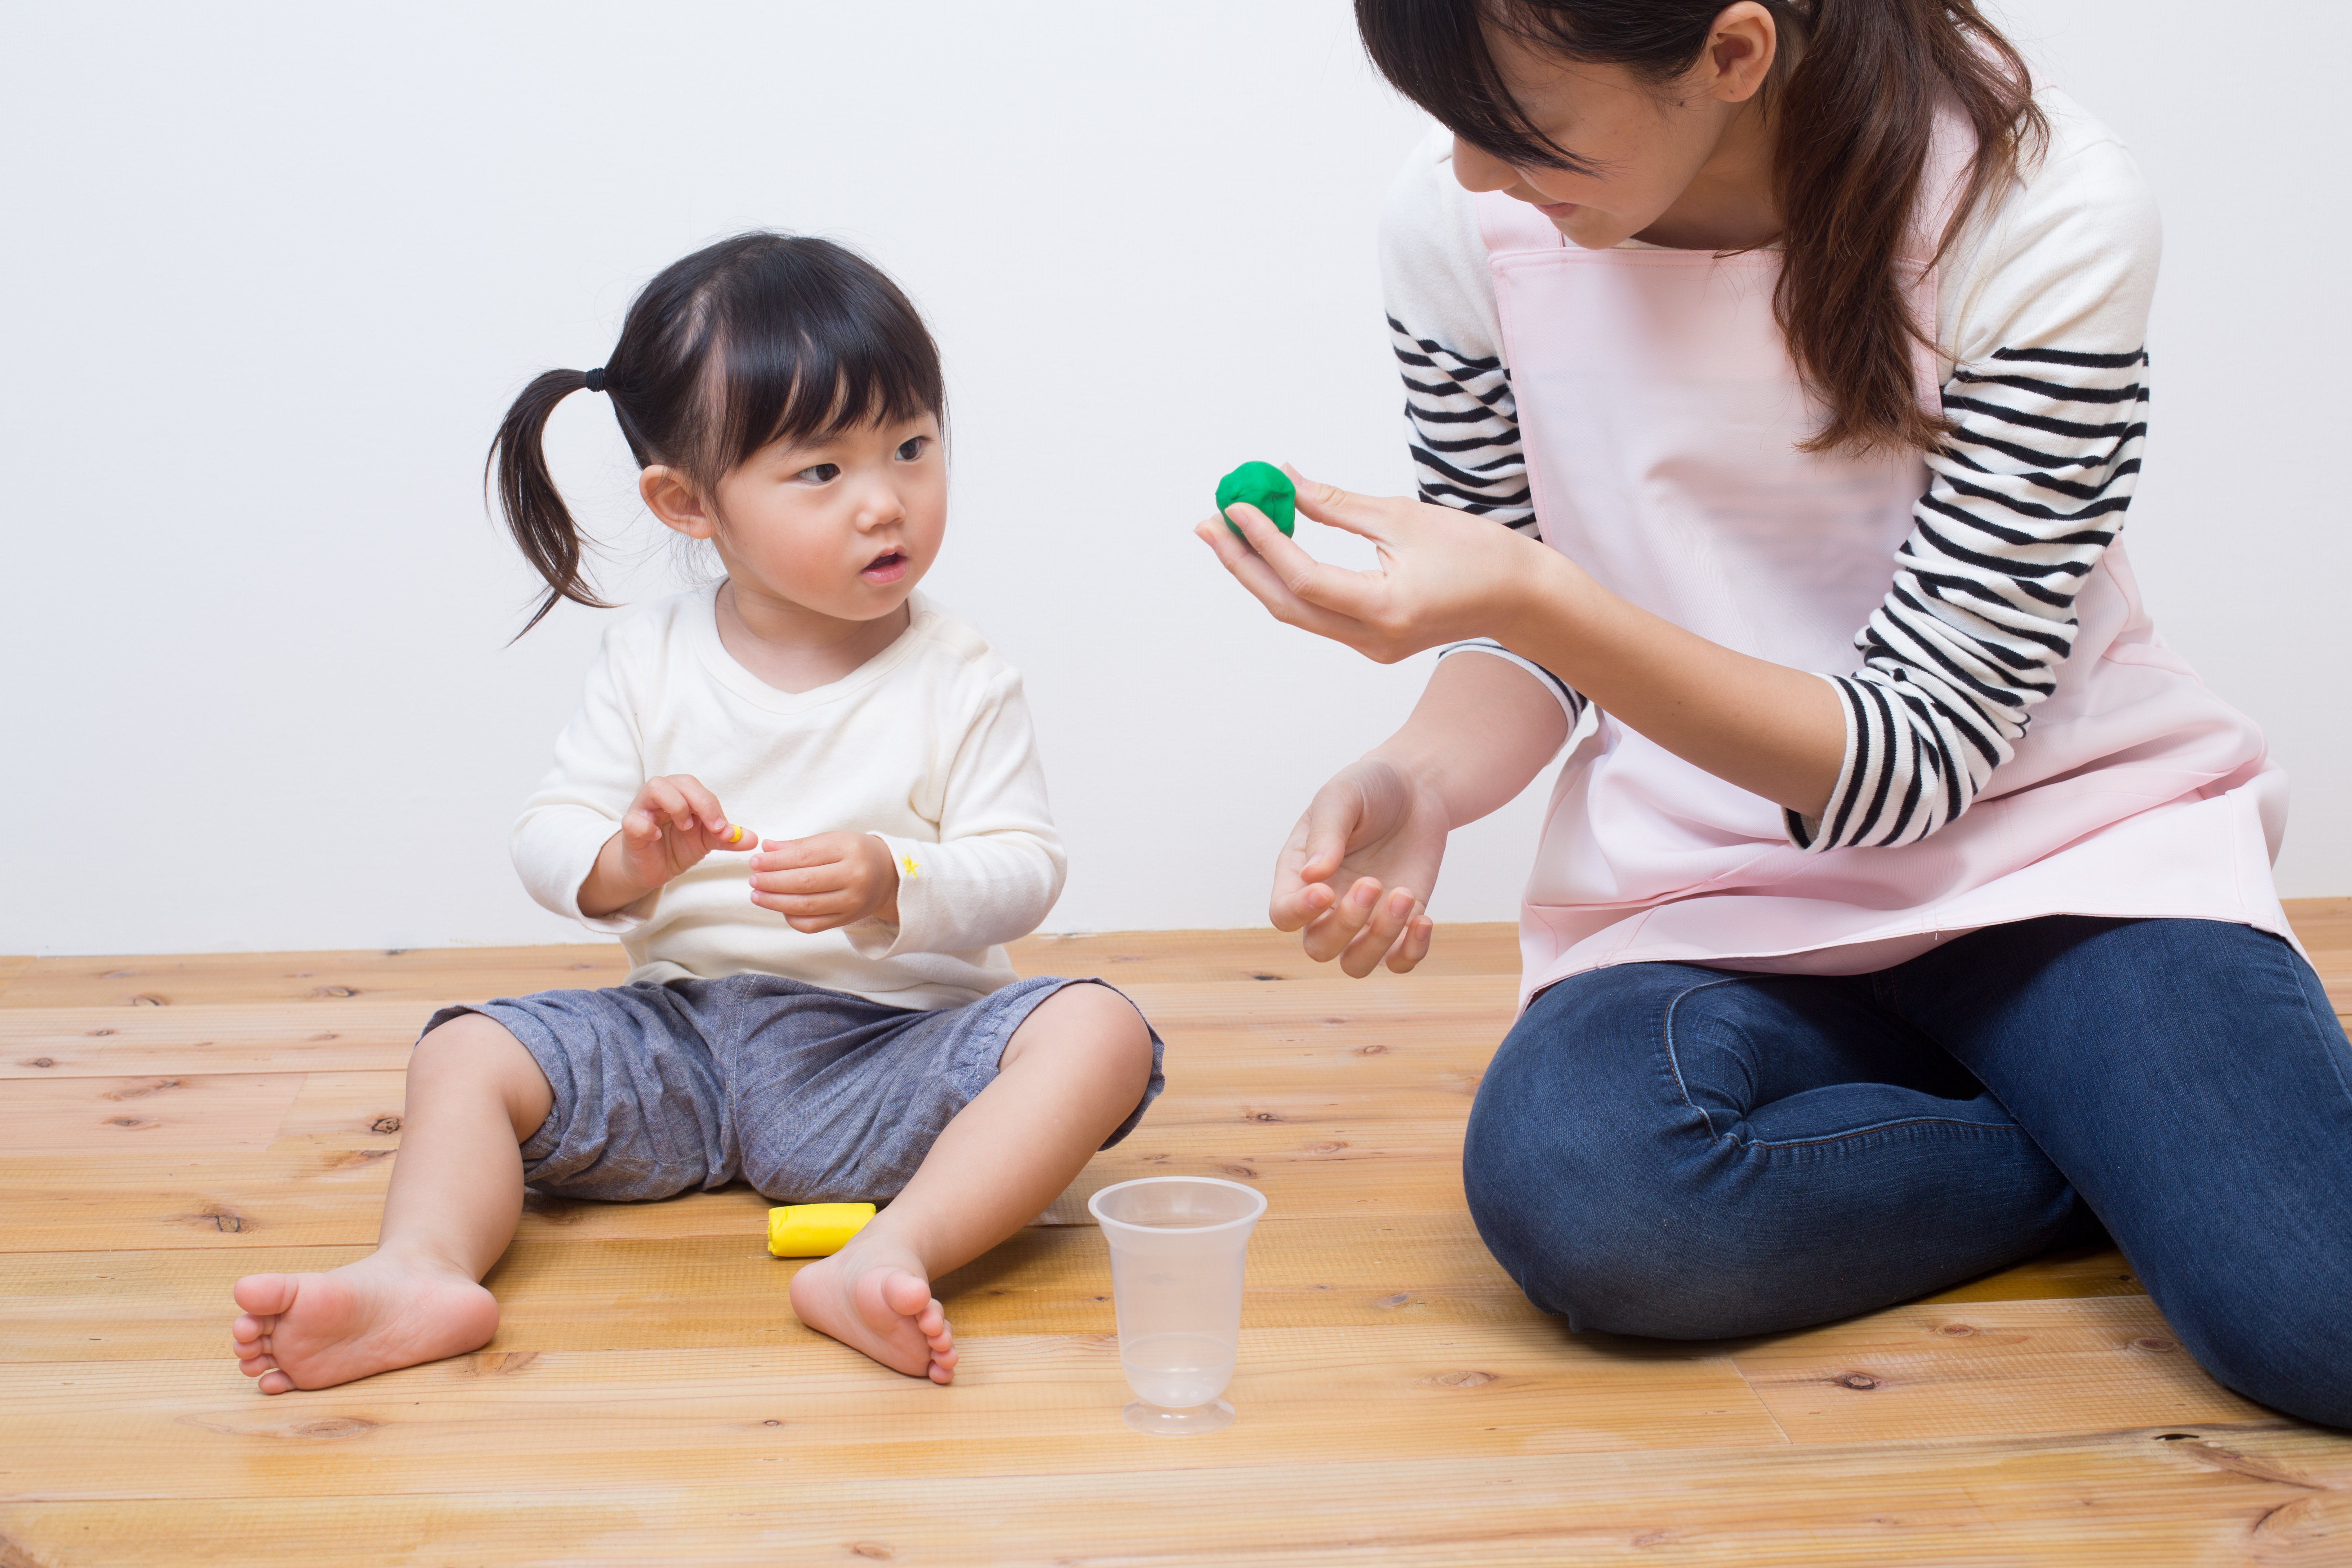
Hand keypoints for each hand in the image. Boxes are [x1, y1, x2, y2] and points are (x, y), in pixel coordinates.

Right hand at [580, 774, 748, 917]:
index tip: (726, 831)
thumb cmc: (677, 847)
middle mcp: (662, 795)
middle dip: (702, 803)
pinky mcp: (629, 827)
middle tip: (713, 828)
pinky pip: (633, 819)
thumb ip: (727, 838)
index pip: (700, 789)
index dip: (714, 808)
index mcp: (682, 795)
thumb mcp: (706, 842)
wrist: (652, 869)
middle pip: (682, 781)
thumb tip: (753, 838)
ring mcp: (643, 809)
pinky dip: (646, 827)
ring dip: (676, 805)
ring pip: (656, 787)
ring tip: (685, 827)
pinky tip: (657, 838)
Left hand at [750, 832, 901, 932]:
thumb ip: (799, 846)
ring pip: (806, 906)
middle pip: (804, 883)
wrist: (888, 876)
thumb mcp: (833, 840)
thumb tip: (766, 848)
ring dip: (776, 902)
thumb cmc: (856, 853)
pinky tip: (780, 908)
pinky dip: (792, 918)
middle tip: (753, 879)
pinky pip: (813, 925)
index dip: (775, 861)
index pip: (804, 857)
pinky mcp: (847, 920)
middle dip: (772, 882)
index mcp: (849, 850)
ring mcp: (852, 902)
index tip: (755, 861)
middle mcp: (854, 878)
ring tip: (757, 895)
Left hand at [1193, 467, 1566, 662]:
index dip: (1263, 539)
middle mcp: (1372, 639)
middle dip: (1242, 562)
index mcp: (1385, 609)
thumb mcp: (1404, 517)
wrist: (1520, 599)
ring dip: (1258, 571)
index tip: (1235, 504)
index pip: (1303, 577)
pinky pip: (1317, 612)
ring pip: (1297, 612)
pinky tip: (1269, 549)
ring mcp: (1370, 647)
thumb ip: (1338, 504)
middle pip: (1286, 604)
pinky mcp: (1372, 643)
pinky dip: (1289, 580)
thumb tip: (1284, 481)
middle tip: (1208, 522)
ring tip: (1227, 530)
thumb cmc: (1476, 553)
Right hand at [1273, 757, 1447, 976]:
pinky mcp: (1401, 923)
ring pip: (1356, 963)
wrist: (1417, 788)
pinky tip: (1424, 920)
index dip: (1299, 913)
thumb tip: (1314, 874)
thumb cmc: (1369, 787)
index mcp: (1300, 873)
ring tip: (1404, 895)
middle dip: (1346, 925)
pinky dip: (1411, 952)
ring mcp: (1364, 918)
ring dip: (1380, 940)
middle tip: (1373, 883)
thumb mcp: (1343, 796)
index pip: (1283, 913)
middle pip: (1319, 947)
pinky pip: (1398, 962)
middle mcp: (1327, 903)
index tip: (1325, 890)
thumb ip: (1326, 833)